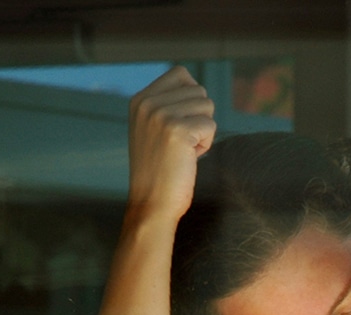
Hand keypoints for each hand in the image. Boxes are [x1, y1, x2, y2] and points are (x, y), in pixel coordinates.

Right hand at [127, 65, 216, 222]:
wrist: (151, 203)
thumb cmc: (160, 170)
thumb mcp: (153, 128)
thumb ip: (167, 104)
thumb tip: (194, 86)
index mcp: (139, 99)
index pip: (180, 73)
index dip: (192, 98)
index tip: (180, 125)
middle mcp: (147, 103)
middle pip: (198, 90)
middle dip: (199, 118)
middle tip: (181, 143)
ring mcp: (160, 115)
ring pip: (207, 106)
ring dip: (203, 131)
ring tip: (183, 151)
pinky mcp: (177, 130)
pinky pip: (211, 126)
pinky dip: (206, 144)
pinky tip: (188, 158)